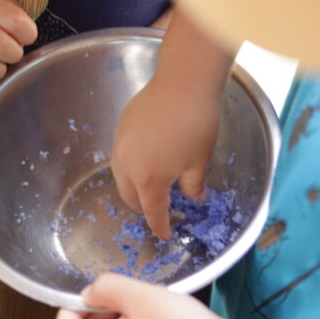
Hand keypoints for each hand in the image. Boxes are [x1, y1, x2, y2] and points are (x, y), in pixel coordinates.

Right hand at [111, 73, 220, 238]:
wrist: (183, 83)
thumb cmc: (196, 124)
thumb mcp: (199, 162)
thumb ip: (194, 186)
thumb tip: (196, 198)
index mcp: (149, 180)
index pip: (152, 212)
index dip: (160, 226)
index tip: (165, 235)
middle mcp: (127, 166)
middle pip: (130, 198)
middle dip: (144, 208)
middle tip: (161, 210)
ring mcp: (120, 146)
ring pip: (121, 178)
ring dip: (134, 188)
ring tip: (153, 186)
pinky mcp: (121, 128)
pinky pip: (122, 157)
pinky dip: (132, 167)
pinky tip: (149, 160)